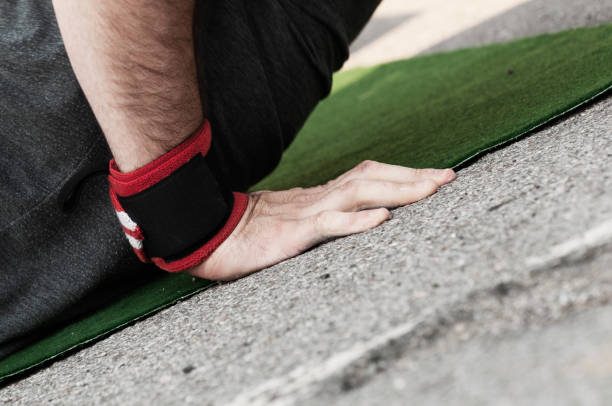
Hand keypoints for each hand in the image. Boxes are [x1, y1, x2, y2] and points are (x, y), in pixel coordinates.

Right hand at [189, 160, 455, 279]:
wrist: (212, 233)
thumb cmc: (253, 231)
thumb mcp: (295, 222)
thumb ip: (323, 220)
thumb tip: (352, 220)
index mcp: (322, 197)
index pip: (369, 178)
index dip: (402, 176)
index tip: (432, 178)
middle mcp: (320, 197)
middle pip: (373, 177)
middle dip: (413, 176)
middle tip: (448, 176)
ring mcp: (309, 212)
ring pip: (360, 192)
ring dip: (399, 189)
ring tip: (432, 188)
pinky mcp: (295, 232)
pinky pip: (330, 223)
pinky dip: (358, 219)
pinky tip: (383, 218)